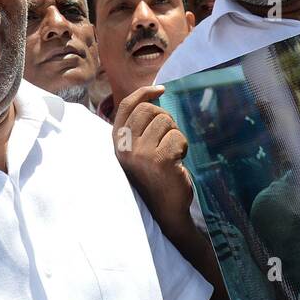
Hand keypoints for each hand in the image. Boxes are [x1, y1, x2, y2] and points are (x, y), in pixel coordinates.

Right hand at [113, 85, 193, 223]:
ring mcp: (140, 154)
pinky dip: (183, 146)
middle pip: (149, 110)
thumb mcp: (138, 151)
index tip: (160, 90)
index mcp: (117, 143)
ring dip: (175, 134)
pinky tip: (178, 162)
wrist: (165, 210)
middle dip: (165, 118)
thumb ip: (138, 128)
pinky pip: (177, 137)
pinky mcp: (159, 160)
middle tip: (169, 138)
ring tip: (172, 154)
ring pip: (165, 122)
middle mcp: (124, 147)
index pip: (126, 106)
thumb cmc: (155, 177)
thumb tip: (152, 97)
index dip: (143, 93)